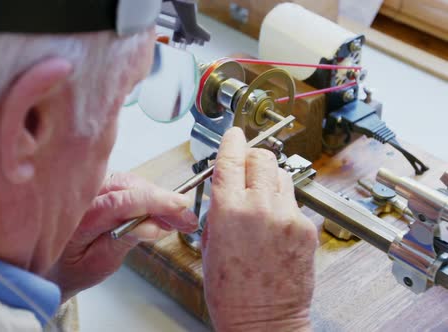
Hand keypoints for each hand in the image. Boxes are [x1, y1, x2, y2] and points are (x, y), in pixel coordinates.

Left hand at [47, 173, 197, 301]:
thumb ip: (124, 242)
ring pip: (131, 183)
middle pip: (129, 187)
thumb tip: (153, 227)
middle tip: (188, 220)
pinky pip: (127, 184)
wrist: (50, 263)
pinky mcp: (99, 185)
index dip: (153, 202)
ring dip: (158, 199)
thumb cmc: (71, 267)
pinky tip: (162, 211)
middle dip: (163, 201)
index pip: (120, 202)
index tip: (179, 206)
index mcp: (78, 218)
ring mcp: (90, 188)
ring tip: (179, 219)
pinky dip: (147, 196)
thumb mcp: (99, 264)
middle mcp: (83, 196)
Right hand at [202, 128, 317, 330]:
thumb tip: (226, 186)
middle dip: (251, 157)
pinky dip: (281, 204)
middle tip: (245, 166)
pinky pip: (293, 201)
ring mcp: (288, 217)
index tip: (234, 134)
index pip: (232, 158)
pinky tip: (272, 224)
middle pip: (262, 158)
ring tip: (259, 200)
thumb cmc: (231, 292)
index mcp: (230, 211)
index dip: (232, 141)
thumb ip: (219, 209)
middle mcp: (261, 208)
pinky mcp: (306, 228)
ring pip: (280, 175)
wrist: (264, 320)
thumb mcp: (210, 244)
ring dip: (267, 179)